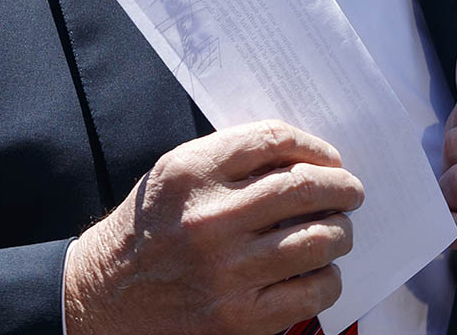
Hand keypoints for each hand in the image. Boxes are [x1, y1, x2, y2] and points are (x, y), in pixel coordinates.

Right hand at [64, 120, 363, 334]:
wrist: (104, 298)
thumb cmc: (150, 229)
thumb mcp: (175, 175)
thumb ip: (231, 158)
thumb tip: (306, 158)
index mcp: (192, 172)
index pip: (274, 140)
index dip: (314, 146)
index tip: (330, 158)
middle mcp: (210, 219)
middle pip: (307, 187)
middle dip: (344, 187)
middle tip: (352, 192)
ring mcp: (226, 272)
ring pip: (319, 239)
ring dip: (342, 231)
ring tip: (338, 230)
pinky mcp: (239, 318)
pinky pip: (313, 291)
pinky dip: (329, 277)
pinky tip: (319, 270)